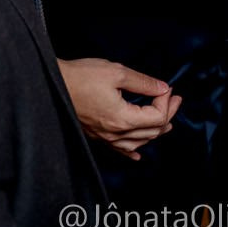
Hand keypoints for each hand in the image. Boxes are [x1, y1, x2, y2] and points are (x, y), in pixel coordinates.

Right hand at [58, 58, 180, 159]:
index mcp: (122, 118)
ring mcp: (105, 137)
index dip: (166, 102)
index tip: (167, 88)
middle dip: (167, 115)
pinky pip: (119, 149)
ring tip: (166, 121)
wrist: (52, 84)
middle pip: (151, 132)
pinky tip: (137, 154)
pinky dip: (132, 150)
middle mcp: (115, 133)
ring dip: (155, 132)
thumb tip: (162, 88)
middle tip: (175, 99)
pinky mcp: (96, 135)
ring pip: (138, 143)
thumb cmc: (81, 77)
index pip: (156, 117)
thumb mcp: (117, 72)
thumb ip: (143, 82)